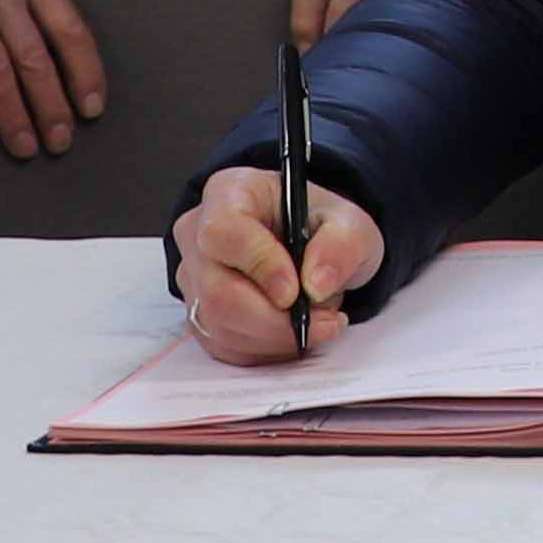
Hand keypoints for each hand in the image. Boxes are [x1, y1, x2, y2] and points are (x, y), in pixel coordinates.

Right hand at [174, 162, 386, 363]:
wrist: (313, 246)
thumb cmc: (321, 225)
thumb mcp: (350, 222)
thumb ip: (341, 244)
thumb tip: (316, 284)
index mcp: (229, 193)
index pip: (224, 232)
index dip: (259, 266)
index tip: (296, 292)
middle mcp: (197, 234)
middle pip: (217, 290)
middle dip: (275, 320)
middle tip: (324, 321)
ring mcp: (193, 278)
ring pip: (219, 325)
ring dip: (276, 337)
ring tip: (317, 321)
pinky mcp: (199, 315)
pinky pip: (223, 346)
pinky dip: (265, 350)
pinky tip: (293, 334)